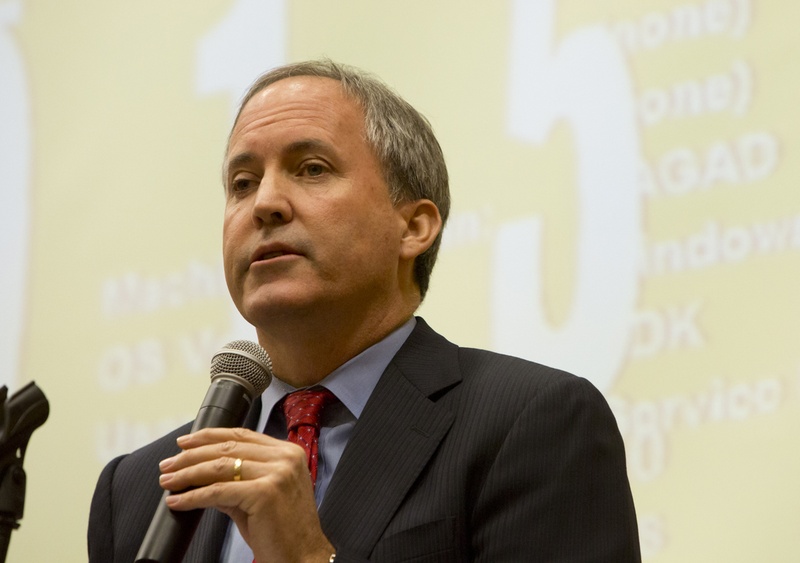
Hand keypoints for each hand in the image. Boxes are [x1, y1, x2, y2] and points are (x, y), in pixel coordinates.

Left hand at [158, 427, 334, 562]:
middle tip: (168, 464)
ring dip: (187, 474)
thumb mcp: (260, 498)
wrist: (305, 557)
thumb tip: (204, 477)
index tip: (186, 443)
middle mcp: (285, 458)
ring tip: (168, 481)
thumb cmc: (284, 532)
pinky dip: (193, 496)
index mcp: (288, 453)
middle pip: (228, 448)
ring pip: (220, 467)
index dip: (210, 436)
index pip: (242, 435)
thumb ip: (236, 483)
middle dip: (192, 456)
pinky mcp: (265, 493)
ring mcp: (276, 473)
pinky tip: (178, 501)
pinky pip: (218, 492)